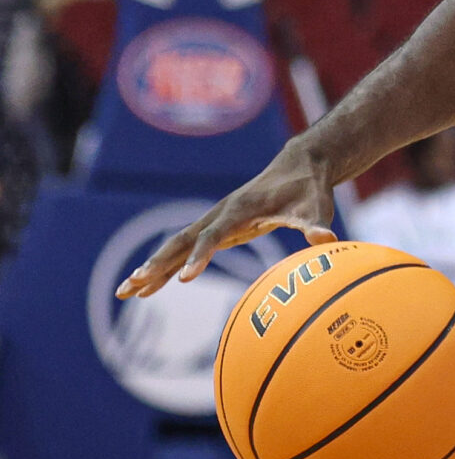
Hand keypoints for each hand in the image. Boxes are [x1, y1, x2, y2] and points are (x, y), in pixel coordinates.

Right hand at [116, 141, 338, 299]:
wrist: (299, 167)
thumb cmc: (308, 190)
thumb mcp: (316, 206)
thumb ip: (316, 222)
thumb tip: (326, 238)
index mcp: (241, 210)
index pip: (214, 236)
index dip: (200, 257)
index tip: (185, 280)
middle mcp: (220, 214)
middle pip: (182, 241)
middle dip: (157, 264)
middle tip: (132, 286)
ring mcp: (215, 221)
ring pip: (176, 246)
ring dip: (151, 267)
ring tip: (125, 291)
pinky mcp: (216, 228)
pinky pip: (184, 249)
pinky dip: (164, 266)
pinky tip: (146, 287)